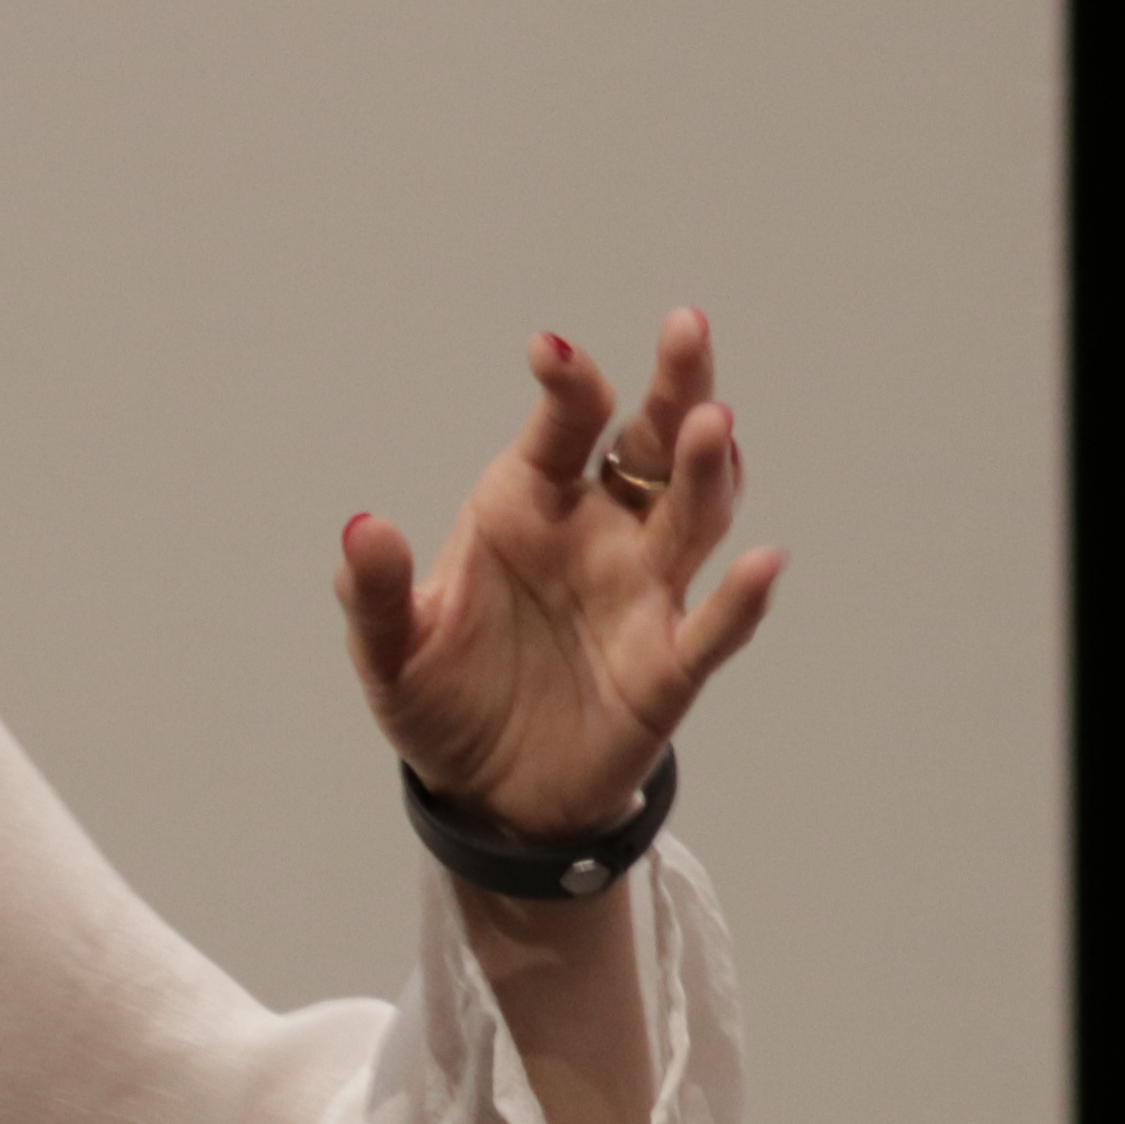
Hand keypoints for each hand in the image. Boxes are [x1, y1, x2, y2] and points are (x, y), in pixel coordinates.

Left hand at [336, 308, 784, 838]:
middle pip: (652, 447)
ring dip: (707, 472)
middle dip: (673, 387)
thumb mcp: (390, 649)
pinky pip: (712, 628)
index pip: (563, 427)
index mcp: (531, 504)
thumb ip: (375, 591)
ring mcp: (643, 595)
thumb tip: (360, 526)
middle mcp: (601, 533)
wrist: (488, 794)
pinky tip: (763, 563)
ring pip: (691, 518)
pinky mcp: (668, 668)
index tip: (549, 353)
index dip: (566, 385)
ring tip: (713, 421)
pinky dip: (740, 599)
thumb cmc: (442, 696)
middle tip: (687, 329)